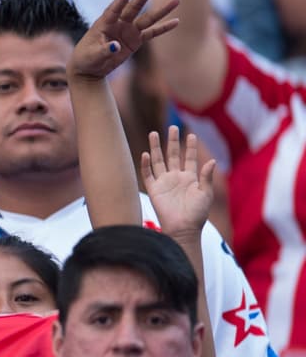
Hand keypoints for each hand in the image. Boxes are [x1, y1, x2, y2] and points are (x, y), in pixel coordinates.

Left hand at [69, 0, 179, 80]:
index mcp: (104, 23)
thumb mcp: (92, 56)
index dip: (121, 0)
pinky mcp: (135, 40)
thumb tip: (116, 46)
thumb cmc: (86, 59)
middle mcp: (118, 23)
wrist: (89, 67)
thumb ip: (104, 50)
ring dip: (161, 10)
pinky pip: (151, 33)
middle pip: (133, 7)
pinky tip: (176, 21)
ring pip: (147, 18)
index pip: (113, 9)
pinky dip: (163, 28)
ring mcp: (128, 30)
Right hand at [141, 126, 215, 240]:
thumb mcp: (206, 193)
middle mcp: (176, 178)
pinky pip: (147, 175)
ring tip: (154, 133)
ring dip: (156, 148)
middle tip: (172, 127)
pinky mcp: (154, 190)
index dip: (190, 147)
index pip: (189, 158)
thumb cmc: (197, 214)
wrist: (184, 228)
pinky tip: (145, 154)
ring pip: (158, 161)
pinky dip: (145, 165)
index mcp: (190, 178)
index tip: (190, 134)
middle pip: (172, 155)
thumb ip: (206, 177)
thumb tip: (211, 161)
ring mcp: (164, 183)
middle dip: (172, 141)